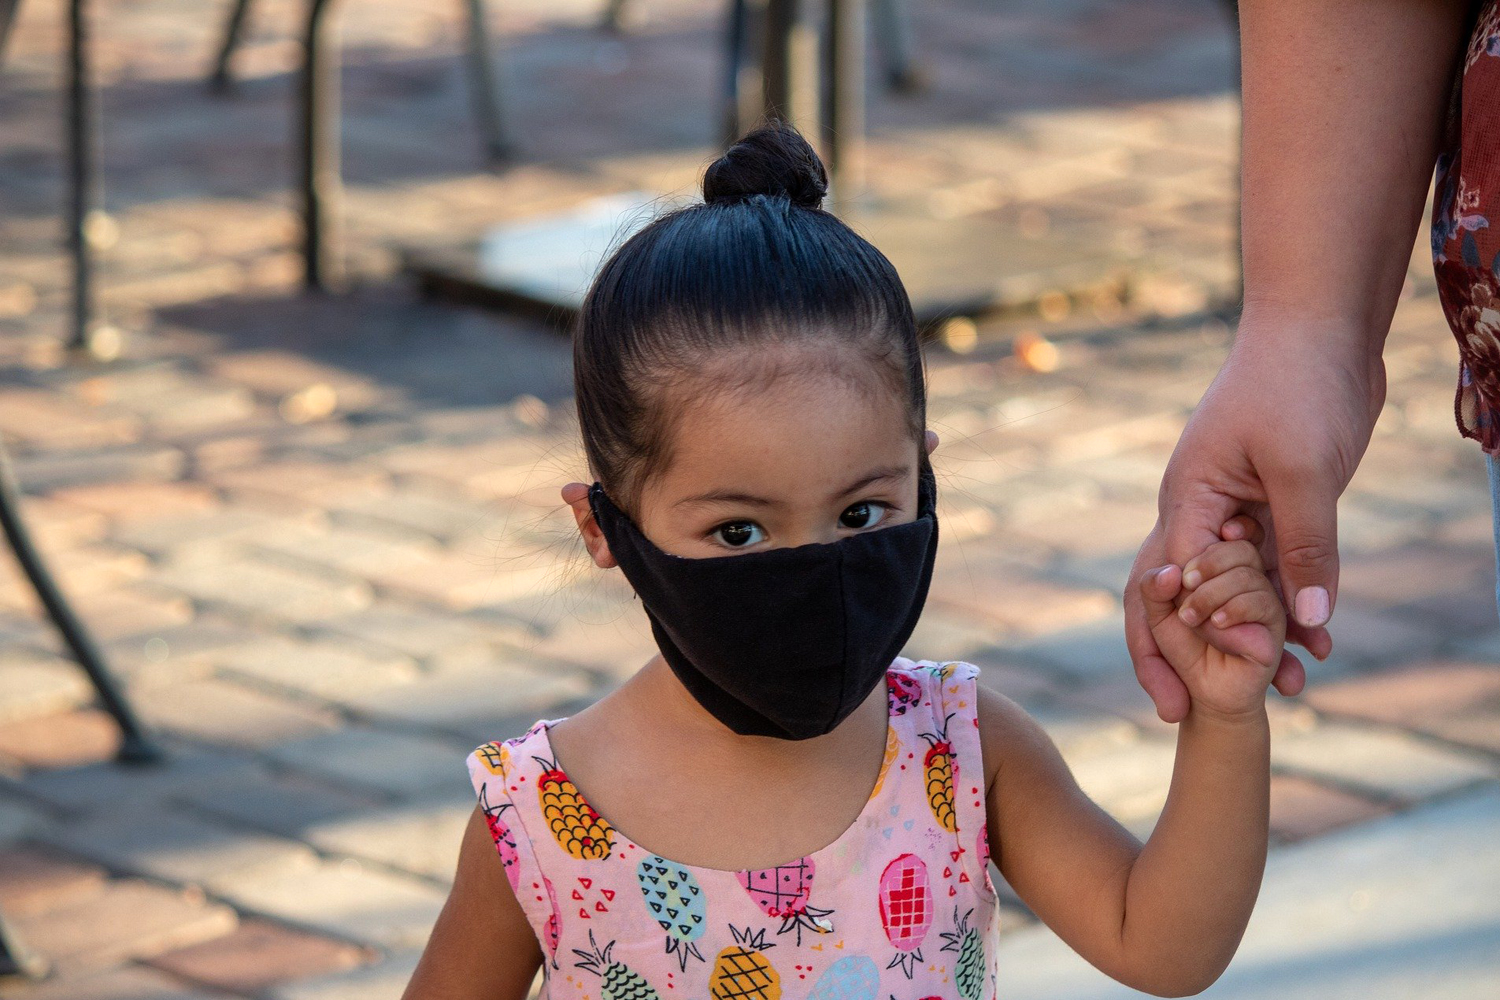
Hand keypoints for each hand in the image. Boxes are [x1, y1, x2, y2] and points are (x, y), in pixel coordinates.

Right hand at [1124, 317, 1385, 721]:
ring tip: (1293, 690)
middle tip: (1195, 712)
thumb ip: (1304, 546)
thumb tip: (1306, 624)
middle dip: (1191, 655)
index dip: (1182, 640)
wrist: (1325, 325)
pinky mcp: (1275, 506)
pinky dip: (1296, 605)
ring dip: (1259, 638)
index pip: (1170, 585)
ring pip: (1238, 589)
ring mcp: (1237, 510)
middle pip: (1180, 599)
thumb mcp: (1304, 468)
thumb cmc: (1297, 381)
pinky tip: (1322, 643)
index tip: (1198, 690)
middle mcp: (1201, 511)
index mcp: (1188, 499)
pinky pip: (1278, 568)